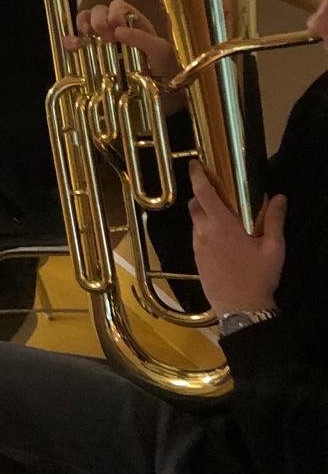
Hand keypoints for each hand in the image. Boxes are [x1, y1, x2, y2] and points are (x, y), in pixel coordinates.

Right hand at [63, 0, 178, 82]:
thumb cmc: (164, 69)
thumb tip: (118, 31)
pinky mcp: (92, 56)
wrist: (161, 94)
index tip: (115, 27)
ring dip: (83, 24)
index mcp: (134, 21)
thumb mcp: (160, 52)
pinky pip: (76, 41)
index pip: (118, 6)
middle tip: (105, 37)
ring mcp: (103, 40)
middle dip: (99, 19)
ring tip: (86, 36)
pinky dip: (70, 40)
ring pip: (85, 21)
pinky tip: (72, 45)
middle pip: (99, 10)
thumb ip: (143, 38)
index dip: (114, 12)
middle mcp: (116, 27)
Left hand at [188, 161, 284, 316]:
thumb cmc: (258, 277)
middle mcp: (203, 233)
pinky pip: (197, 238)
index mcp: (221, 225)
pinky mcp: (197, 261)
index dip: (197, 176)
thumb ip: (274, 220)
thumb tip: (280, 197)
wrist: (241, 310)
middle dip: (202, 196)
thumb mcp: (273, 248)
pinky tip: (224, 241)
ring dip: (205, 216)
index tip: (194, 164)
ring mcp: (197, 248)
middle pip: (195, 206)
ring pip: (195, 223)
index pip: (203, 193)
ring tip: (226, 220)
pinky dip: (206, 232)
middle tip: (220, 195)